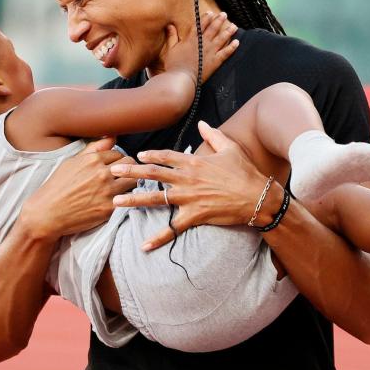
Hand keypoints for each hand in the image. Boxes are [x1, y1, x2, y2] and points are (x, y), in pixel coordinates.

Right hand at [20, 137, 137, 239]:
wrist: (47, 214)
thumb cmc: (57, 187)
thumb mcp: (72, 162)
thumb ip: (94, 148)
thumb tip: (113, 136)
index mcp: (92, 160)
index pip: (118, 153)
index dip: (117, 160)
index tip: (113, 167)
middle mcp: (102, 173)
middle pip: (130, 164)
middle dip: (127, 168)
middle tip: (121, 176)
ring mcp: (107, 191)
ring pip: (133, 181)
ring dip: (129, 183)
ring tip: (122, 187)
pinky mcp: (109, 208)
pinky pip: (127, 198)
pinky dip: (125, 198)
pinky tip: (119, 200)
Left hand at [109, 121, 270, 249]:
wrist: (258, 197)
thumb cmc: (245, 172)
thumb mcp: (230, 148)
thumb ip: (213, 135)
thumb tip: (202, 124)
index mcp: (193, 162)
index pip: (165, 157)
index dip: (150, 155)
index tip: (137, 156)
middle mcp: (186, 178)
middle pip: (152, 174)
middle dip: (130, 173)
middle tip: (112, 172)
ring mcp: (188, 198)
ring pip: (155, 199)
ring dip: (133, 201)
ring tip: (115, 204)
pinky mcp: (194, 215)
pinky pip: (172, 228)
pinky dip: (158, 238)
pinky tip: (143, 245)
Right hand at [159, 12, 238, 83]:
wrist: (182, 78)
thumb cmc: (174, 65)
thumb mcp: (171, 49)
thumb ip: (172, 37)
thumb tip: (170, 26)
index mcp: (191, 39)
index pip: (200, 25)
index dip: (206, 18)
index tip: (211, 13)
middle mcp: (203, 43)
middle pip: (213, 29)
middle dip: (219, 20)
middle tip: (224, 14)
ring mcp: (210, 52)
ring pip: (222, 38)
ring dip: (228, 31)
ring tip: (234, 26)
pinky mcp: (215, 61)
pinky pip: (226, 52)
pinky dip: (232, 47)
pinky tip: (237, 42)